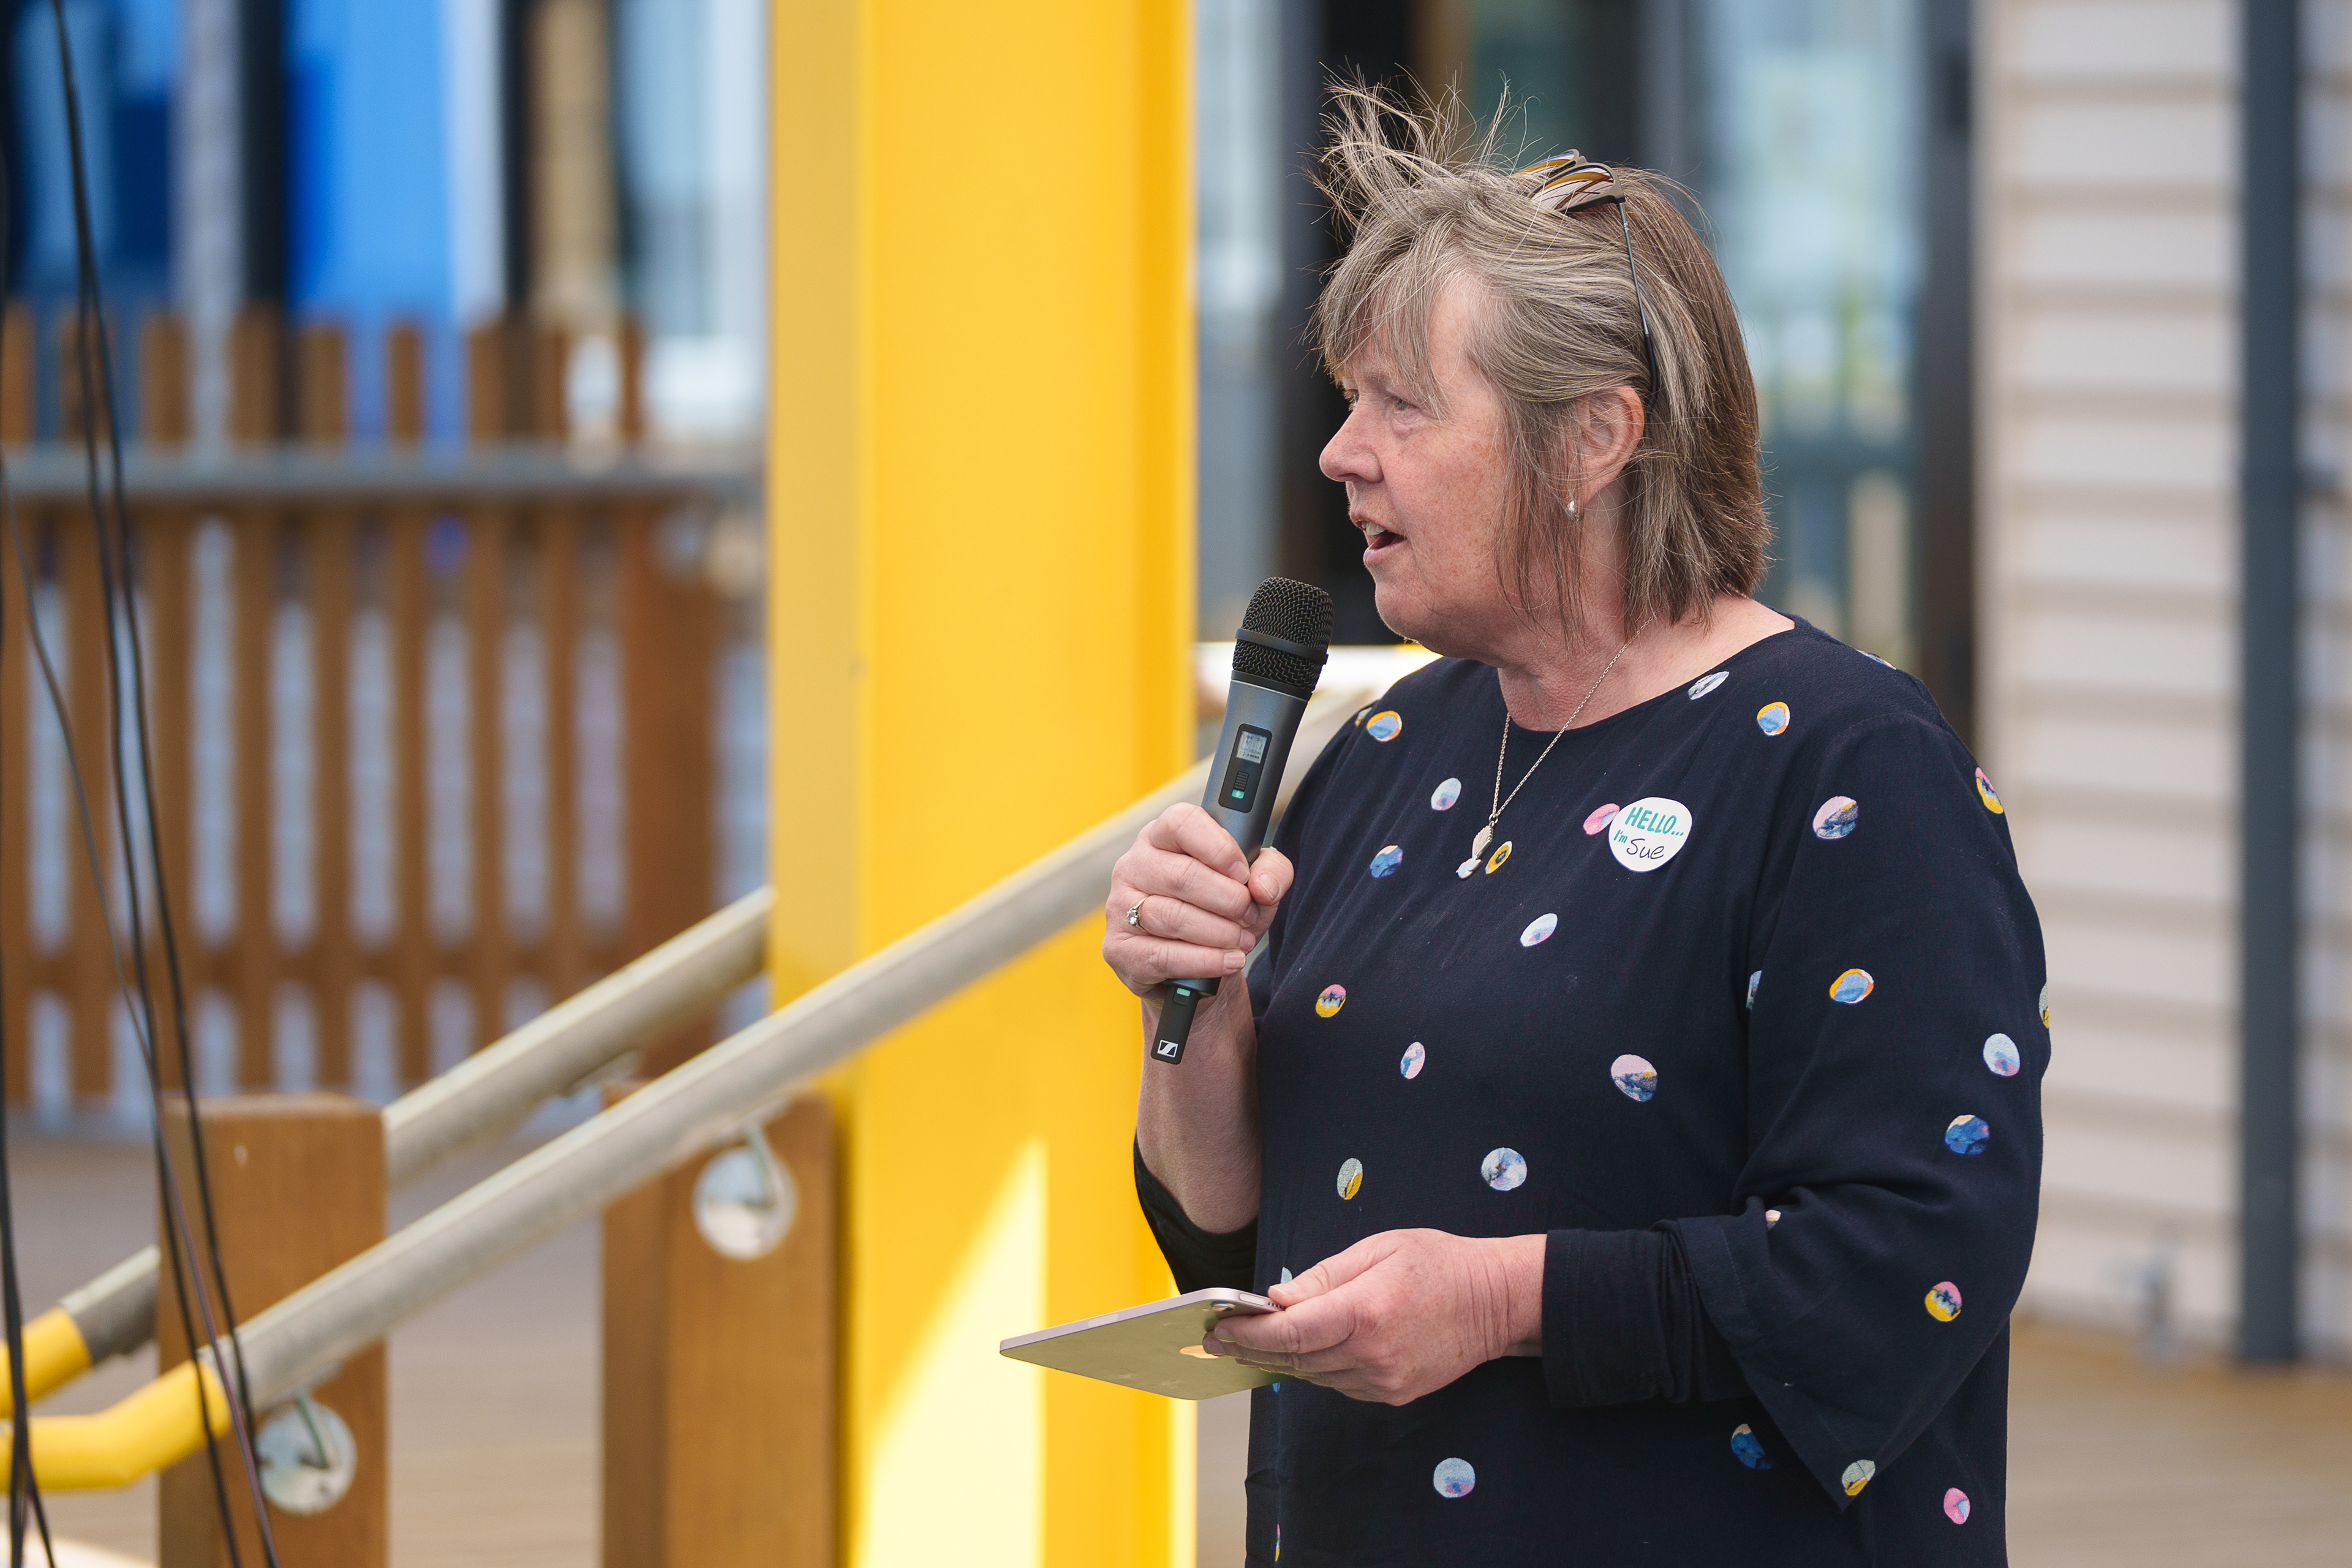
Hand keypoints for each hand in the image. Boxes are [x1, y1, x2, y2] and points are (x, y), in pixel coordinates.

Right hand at [1103, 804, 1291, 998]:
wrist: (1194, 966)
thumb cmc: (1220, 911)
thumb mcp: (1255, 885)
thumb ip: (1272, 871)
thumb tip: (1263, 887)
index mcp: (1162, 836)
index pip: (1181, 822)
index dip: (1218, 848)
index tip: (1244, 873)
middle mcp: (1133, 865)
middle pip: (1182, 876)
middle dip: (1227, 899)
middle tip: (1249, 914)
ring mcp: (1119, 906)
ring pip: (1171, 917)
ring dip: (1218, 933)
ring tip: (1243, 940)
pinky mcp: (1119, 948)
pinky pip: (1162, 956)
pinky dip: (1204, 961)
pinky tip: (1229, 961)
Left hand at [1205, 1230, 1544, 1404]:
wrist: (1497, 1302)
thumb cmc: (1438, 1264)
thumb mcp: (1378, 1249)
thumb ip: (1322, 1277)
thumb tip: (1276, 1299)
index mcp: (1366, 1312)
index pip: (1289, 1333)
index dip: (1246, 1333)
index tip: (1217, 1327)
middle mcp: (1373, 1355)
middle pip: (1293, 1360)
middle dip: (1250, 1348)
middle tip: (1216, 1339)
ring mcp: (1384, 1380)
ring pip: (1313, 1375)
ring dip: (1280, 1359)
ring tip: (1249, 1341)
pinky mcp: (1394, 1394)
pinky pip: (1339, 1383)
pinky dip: (1315, 1366)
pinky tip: (1301, 1349)